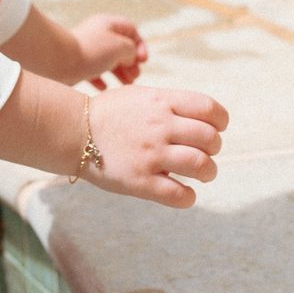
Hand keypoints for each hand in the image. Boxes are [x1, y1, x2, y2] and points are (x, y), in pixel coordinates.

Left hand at [68, 13, 147, 86]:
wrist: (57, 61)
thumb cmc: (90, 51)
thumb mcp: (119, 46)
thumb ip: (131, 50)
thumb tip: (129, 58)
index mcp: (107, 24)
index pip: (130, 29)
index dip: (140, 45)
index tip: (142, 61)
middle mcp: (97, 34)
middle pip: (120, 47)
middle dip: (131, 62)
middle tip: (135, 76)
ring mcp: (87, 50)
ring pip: (108, 61)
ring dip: (120, 73)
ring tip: (126, 85)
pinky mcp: (77, 65)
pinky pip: (94, 72)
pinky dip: (102, 80)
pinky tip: (105, 88)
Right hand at [86, 86, 227, 208]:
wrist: (72, 131)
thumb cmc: (108, 113)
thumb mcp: (140, 95)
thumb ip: (169, 104)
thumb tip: (202, 117)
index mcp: (161, 102)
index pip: (209, 109)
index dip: (220, 121)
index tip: (216, 128)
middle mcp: (160, 127)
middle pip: (210, 138)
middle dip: (214, 148)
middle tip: (205, 153)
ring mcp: (151, 155)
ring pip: (201, 165)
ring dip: (209, 172)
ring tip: (202, 174)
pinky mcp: (140, 182)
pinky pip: (179, 195)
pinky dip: (189, 197)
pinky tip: (185, 193)